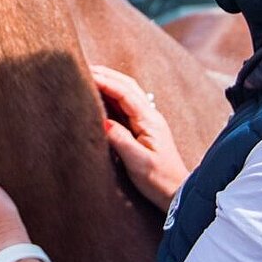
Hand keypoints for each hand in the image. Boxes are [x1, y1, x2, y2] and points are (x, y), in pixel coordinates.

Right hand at [94, 65, 189, 211]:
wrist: (177, 194)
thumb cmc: (159, 180)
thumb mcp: (138, 162)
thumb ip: (120, 139)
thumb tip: (103, 121)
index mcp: (149, 121)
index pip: (125, 93)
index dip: (106, 81)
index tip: (86, 73)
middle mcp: (150, 116)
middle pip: (127, 86)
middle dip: (107, 74)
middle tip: (84, 67)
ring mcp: (148, 121)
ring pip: (127, 93)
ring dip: (110, 82)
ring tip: (89, 75)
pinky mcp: (143, 129)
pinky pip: (126, 105)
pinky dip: (112, 95)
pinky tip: (101, 95)